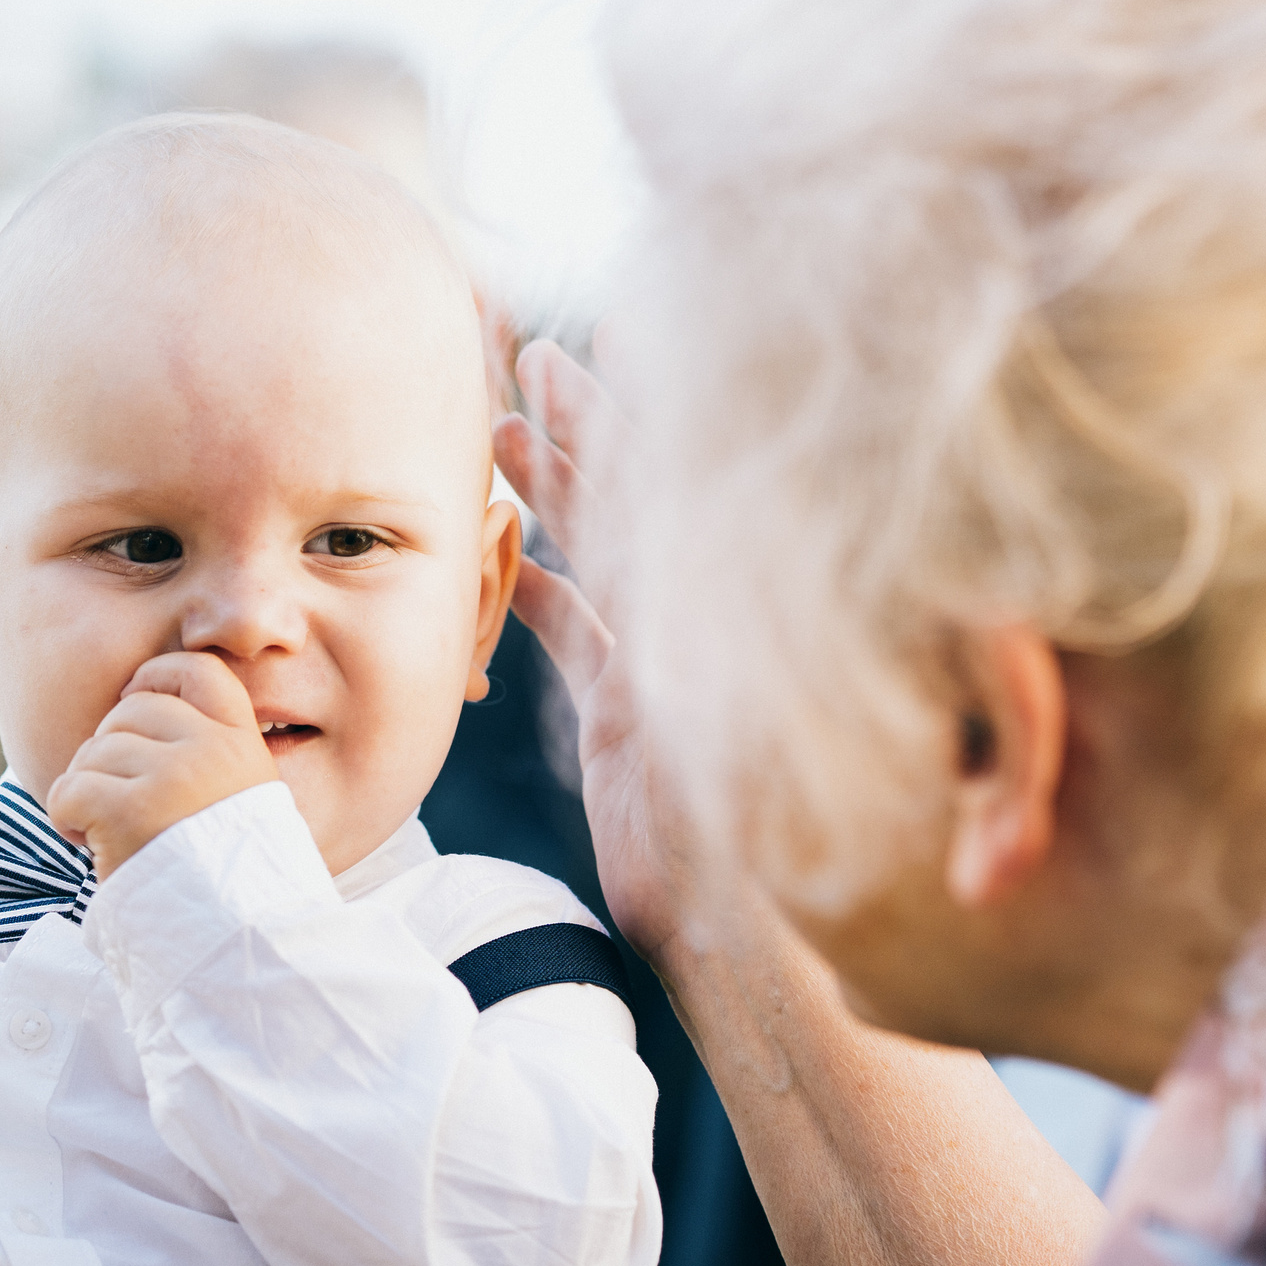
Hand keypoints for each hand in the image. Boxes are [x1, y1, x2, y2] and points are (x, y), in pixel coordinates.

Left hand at [48, 653, 279, 879]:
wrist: (236, 939)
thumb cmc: (228, 879)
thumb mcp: (243, 800)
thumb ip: (209, 756)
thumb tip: (139, 713)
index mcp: (243, 745)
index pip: (199, 671)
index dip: (156, 677)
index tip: (134, 700)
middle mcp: (212, 750)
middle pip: (130, 711)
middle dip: (109, 751)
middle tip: (116, 799)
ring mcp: (173, 777)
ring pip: (95, 751)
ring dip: (86, 789)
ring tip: (105, 830)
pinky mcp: (131, 810)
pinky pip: (70, 789)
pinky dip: (65, 816)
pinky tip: (86, 843)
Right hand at [492, 339, 698, 968]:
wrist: (745, 935)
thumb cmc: (769, 840)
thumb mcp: (754, 729)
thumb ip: (718, 642)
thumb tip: (710, 539)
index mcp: (727, 606)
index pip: (681, 480)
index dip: (642, 406)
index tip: (616, 330)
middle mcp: (695, 620)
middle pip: (631, 495)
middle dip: (580, 421)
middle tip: (532, 352)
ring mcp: (661, 660)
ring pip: (595, 552)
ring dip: (546, 487)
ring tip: (496, 423)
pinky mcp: (627, 713)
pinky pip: (574, 629)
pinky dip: (533, 586)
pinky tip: (496, 547)